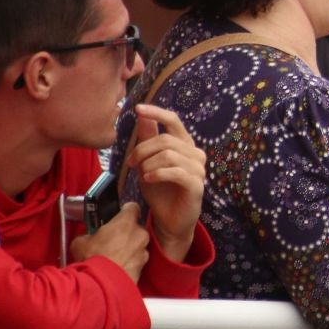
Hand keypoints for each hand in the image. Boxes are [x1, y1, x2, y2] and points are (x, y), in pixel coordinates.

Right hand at [70, 203, 149, 282]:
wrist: (101, 285)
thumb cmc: (92, 259)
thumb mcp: (81, 241)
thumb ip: (88, 234)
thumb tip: (88, 237)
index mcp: (126, 223)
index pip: (132, 207)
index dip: (125, 211)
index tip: (119, 214)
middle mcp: (139, 234)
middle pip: (135, 227)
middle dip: (125, 232)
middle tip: (111, 239)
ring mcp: (144, 251)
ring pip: (138, 244)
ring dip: (128, 247)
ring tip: (113, 256)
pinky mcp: (144, 267)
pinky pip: (137, 259)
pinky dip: (129, 261)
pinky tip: (117, 267)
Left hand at [127, 104, 205, 262]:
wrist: (169, 220)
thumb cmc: (160, 191)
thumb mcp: (148, 162)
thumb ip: (148, 140)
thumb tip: (143, 115)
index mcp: (184, 145)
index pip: (174, 121)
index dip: (157, 113)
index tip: (138, 108)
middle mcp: (195, 154)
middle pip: (166, 139)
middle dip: (142, 149)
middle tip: (130, 162)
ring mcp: (198, 169)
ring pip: (169, 155)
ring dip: (148, 164)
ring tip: (141, 174)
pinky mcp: (196, 185)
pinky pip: (175, 172)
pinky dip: (157, 174)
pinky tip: (147, 179)